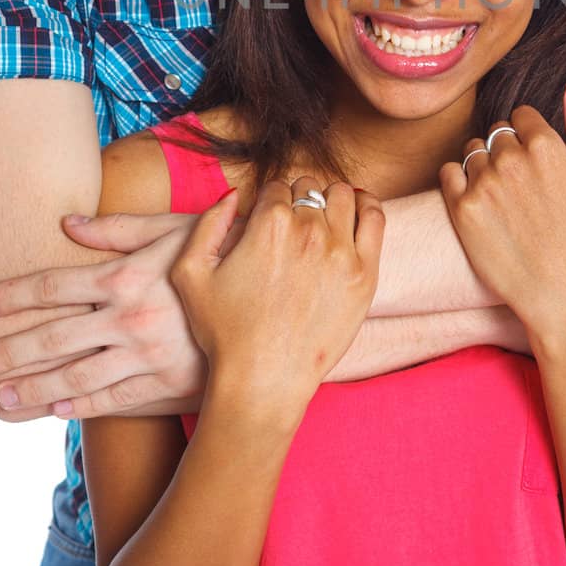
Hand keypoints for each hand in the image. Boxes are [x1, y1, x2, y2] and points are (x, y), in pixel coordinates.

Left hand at [0, 208, 245, 417]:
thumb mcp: (174, 229)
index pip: (53, 285)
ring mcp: (147, 355)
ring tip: (2, 397)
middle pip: (53, 336)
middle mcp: (130, 317)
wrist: (279, 299)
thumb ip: (118, 228)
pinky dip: (82, 407)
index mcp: (126, 275)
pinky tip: (56, 410)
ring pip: (76, 377)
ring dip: (34, 388)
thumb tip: (68, 223)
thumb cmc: (223, 253)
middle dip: (9, 349)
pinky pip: (115, 399)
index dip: (12, 295)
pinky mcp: (167, 384)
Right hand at [171, 177, 384, 409]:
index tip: (268, 223)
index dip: (270, 201)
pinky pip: (375, 217)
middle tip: (293, 228)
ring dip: (330, 202)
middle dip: (299, 200)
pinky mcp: (365, 273)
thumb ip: (207, 223)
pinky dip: (366, 207)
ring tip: (322, 222)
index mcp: (269, 223)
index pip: (277, 186)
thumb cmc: (225, 332)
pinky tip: (356, 213)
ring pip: (343, 196)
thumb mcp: (191, 273)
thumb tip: (232, 194)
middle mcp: (309, 230)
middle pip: (310, 188)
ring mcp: (341, 251)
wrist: (264, 378)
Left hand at [440, 103, 565, 342]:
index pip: (522, 114)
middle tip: (523, 183)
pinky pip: (449, 173)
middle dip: (509, 149)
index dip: (530, 134)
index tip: (537, 158)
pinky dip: (459, 180)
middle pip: (498, 132)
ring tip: (504, 195)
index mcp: (547, 147)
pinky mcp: (462, 211)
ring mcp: (483, 185)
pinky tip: (480, 200)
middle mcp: (511, 160)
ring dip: (484, 164)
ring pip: (473, 151)